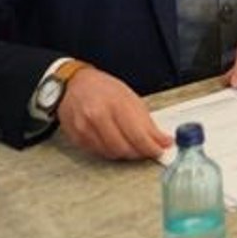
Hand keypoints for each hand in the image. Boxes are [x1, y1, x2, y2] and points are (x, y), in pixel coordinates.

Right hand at [56, 66, 171, 160]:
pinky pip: (98, 153)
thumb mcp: (130, 97)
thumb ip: (146, 121)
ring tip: (133, 145)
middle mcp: (98, 116)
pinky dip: (111, 151)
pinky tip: (116, 143)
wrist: (75, 84)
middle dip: (139, 153)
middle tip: (148, 150)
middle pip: (124, 148)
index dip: (151, 147)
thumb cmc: (103, 88)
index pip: (138, 135)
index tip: (160, 150)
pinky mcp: (77, 137)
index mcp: (116, 103)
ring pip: (111, 153)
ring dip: (126, 153)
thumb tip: (161, 140)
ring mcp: (85, 128)